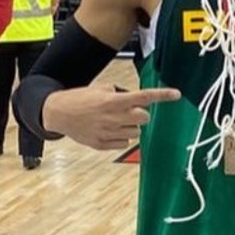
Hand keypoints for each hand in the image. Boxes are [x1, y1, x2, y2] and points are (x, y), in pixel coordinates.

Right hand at [44, 86, 181, 149]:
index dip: (162, 95)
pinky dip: (120, 138)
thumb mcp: (101, 89)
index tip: (177, 94)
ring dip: (131, 127)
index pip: (144, 97)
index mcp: (113, 101)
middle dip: (140, 114)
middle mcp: (112, 118)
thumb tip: (139, 101)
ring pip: (136, 133)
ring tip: (115, 121)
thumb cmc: (81, 99)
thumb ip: (122, 95)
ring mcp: (107, 133)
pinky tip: (108, 130)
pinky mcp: (101, 144)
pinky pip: (124, 143)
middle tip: (127, 111)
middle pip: (144, 118)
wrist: (57, 112)